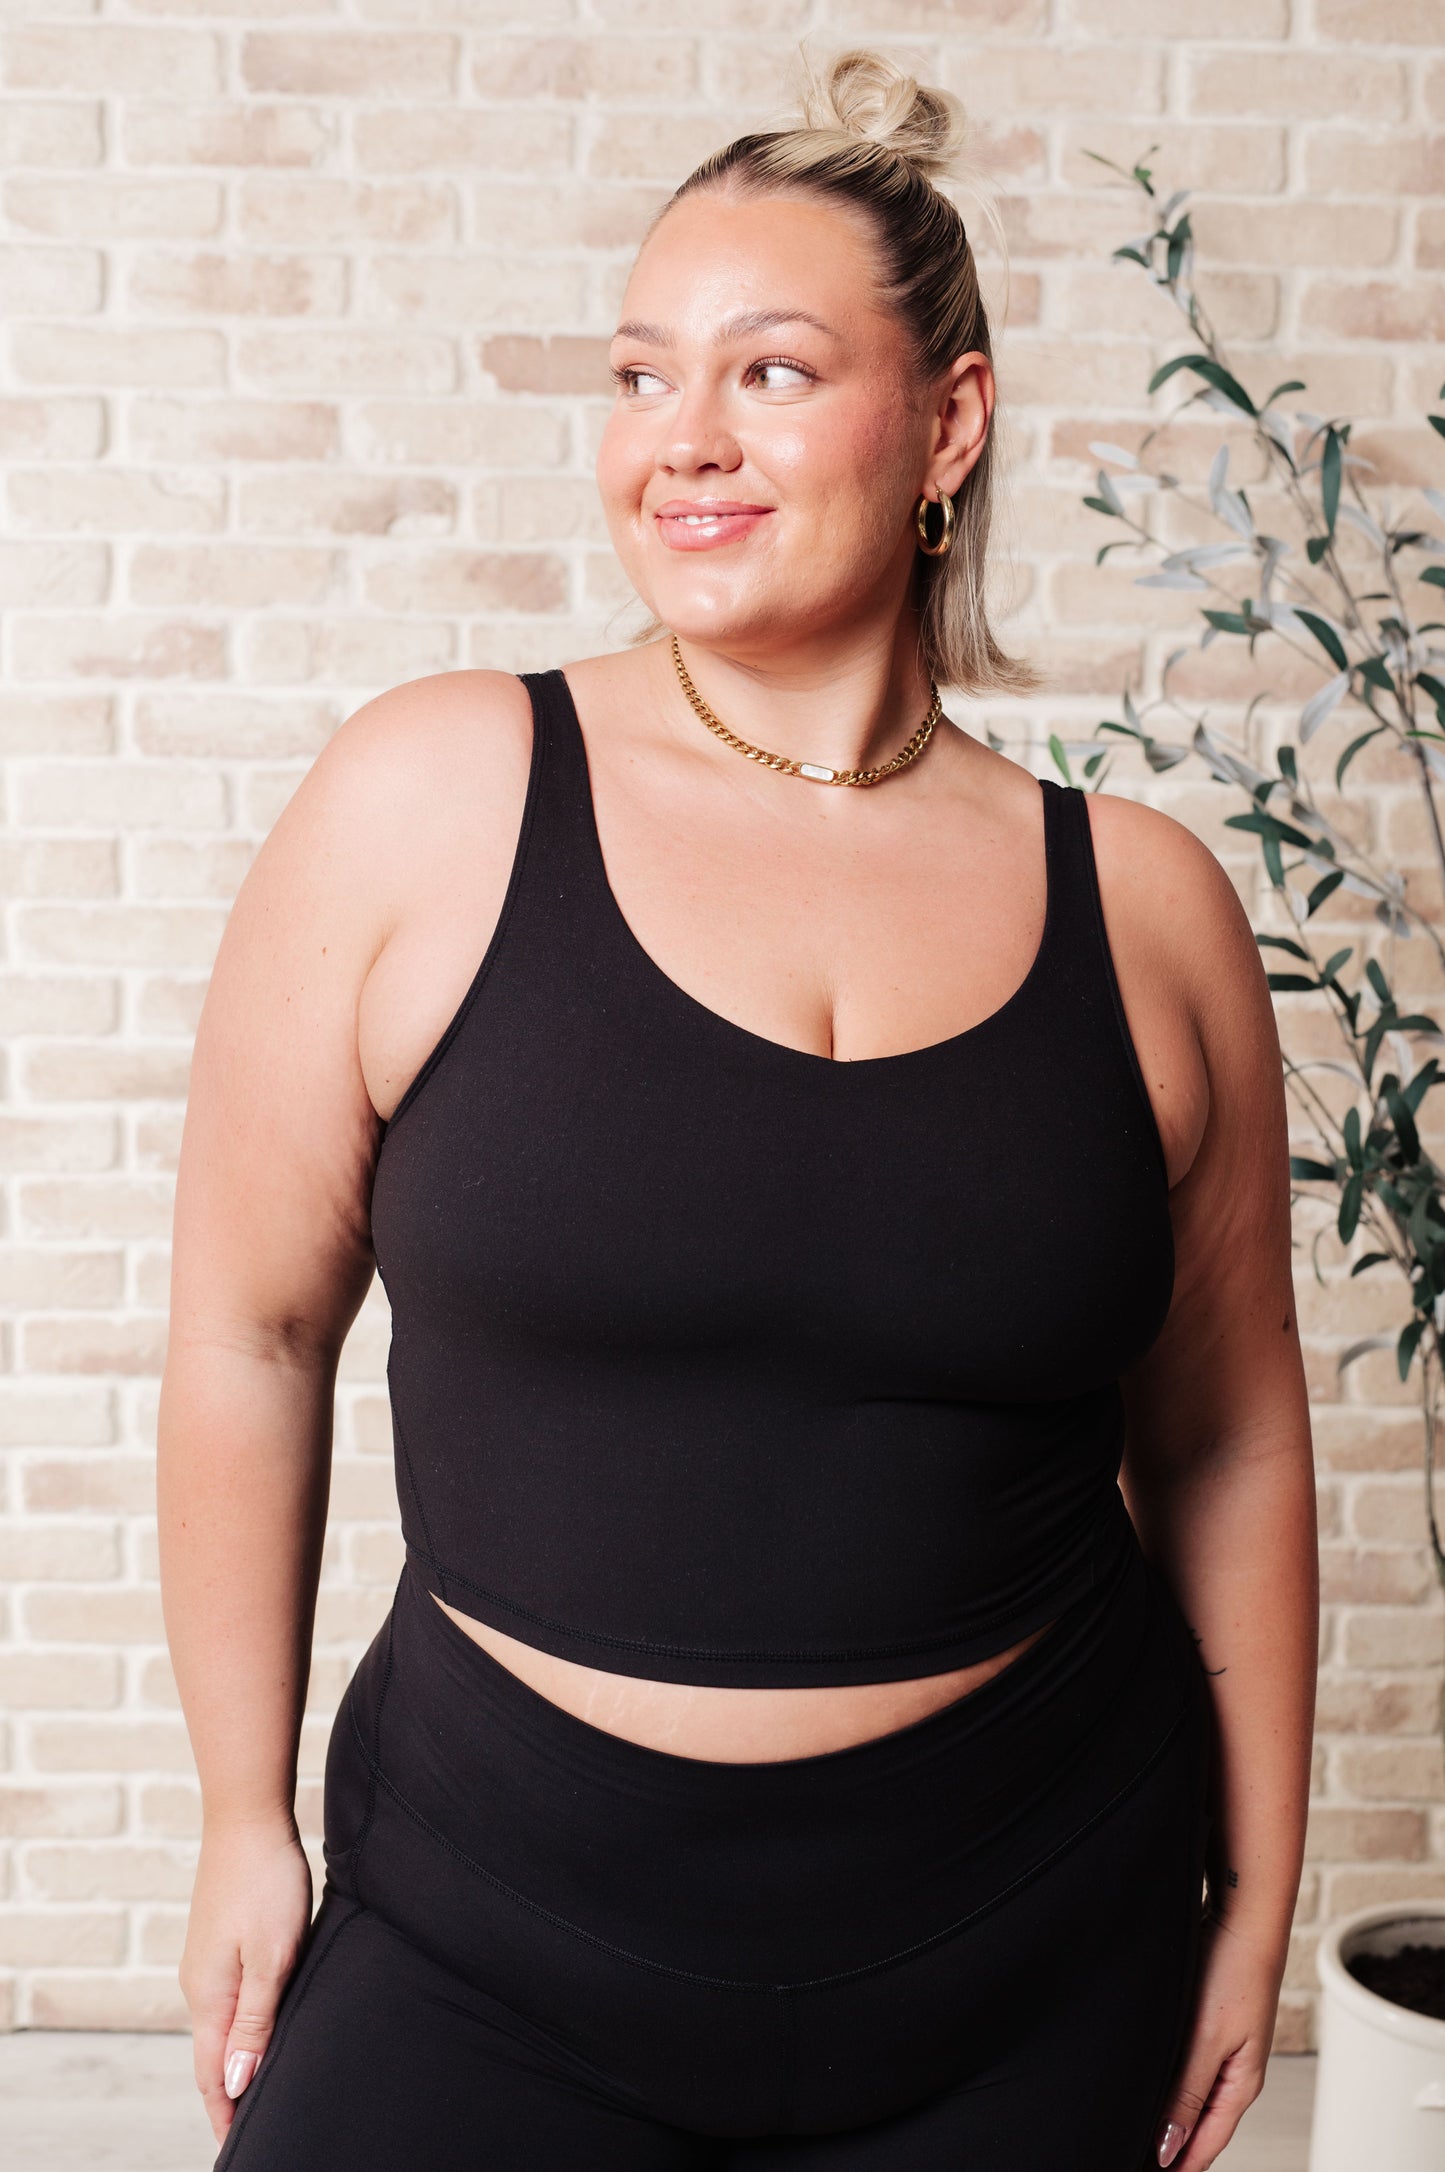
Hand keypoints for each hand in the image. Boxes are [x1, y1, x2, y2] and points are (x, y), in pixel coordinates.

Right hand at [179, 1813, 313, 2146]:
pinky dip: (240, 2027)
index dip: (226, 2112)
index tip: (236, 2147)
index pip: (212, 2072)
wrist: (247, 1818)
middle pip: (212, 2054)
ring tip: (255, 2090)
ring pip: (220, 2026)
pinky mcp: (221, 1940)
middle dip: (229, 2095)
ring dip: (236, 2060)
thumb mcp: (272, 1956)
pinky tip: (258, 2028)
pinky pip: (228, 1998)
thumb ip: (256, 2020)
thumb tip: (238, 2083)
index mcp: (210, 1995)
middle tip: (248, 2130)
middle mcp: (201, 1984)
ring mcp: (208, 1960)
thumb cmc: (266, 1883)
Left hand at [1154, 1911, 1284, 2168]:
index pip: (1205, 2147)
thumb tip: (1169, 2147)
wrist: (1242, 1914)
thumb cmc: (1233, 1971)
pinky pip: (1185, 2070)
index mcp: (1239, 2085)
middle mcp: (1232, 2073)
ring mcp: (1221, 2049)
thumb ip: (1188, 2094)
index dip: (1175, 2169)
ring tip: (1131, 2136)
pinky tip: (1145, 2089)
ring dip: (1167, 2119)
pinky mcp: (1208, 2026)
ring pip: (1189, 2099)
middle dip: (1168, 2150)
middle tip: (1127, 2160)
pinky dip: (1167, 2087)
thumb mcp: (1207, 2039)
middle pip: (1198, 2128)